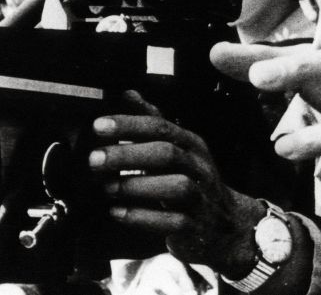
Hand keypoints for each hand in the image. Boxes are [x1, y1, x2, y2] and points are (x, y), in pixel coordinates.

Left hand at [88, 90, 263, 275]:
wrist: (224, 223)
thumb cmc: (194, 180)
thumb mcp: (180, 148)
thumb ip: (154, 123)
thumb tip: (129, 94)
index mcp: (192, 145)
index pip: (162, 127)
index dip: (131, 125)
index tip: (99, 126)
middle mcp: (199, 167)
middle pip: (168, 154)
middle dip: (129, 154)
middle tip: (95, 158)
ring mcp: (200, 197)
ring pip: (176, 186)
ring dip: (137, 185)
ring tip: (108, 187)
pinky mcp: (194, 226)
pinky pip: (172, 222)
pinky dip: (143, 218)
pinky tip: (118, 212)